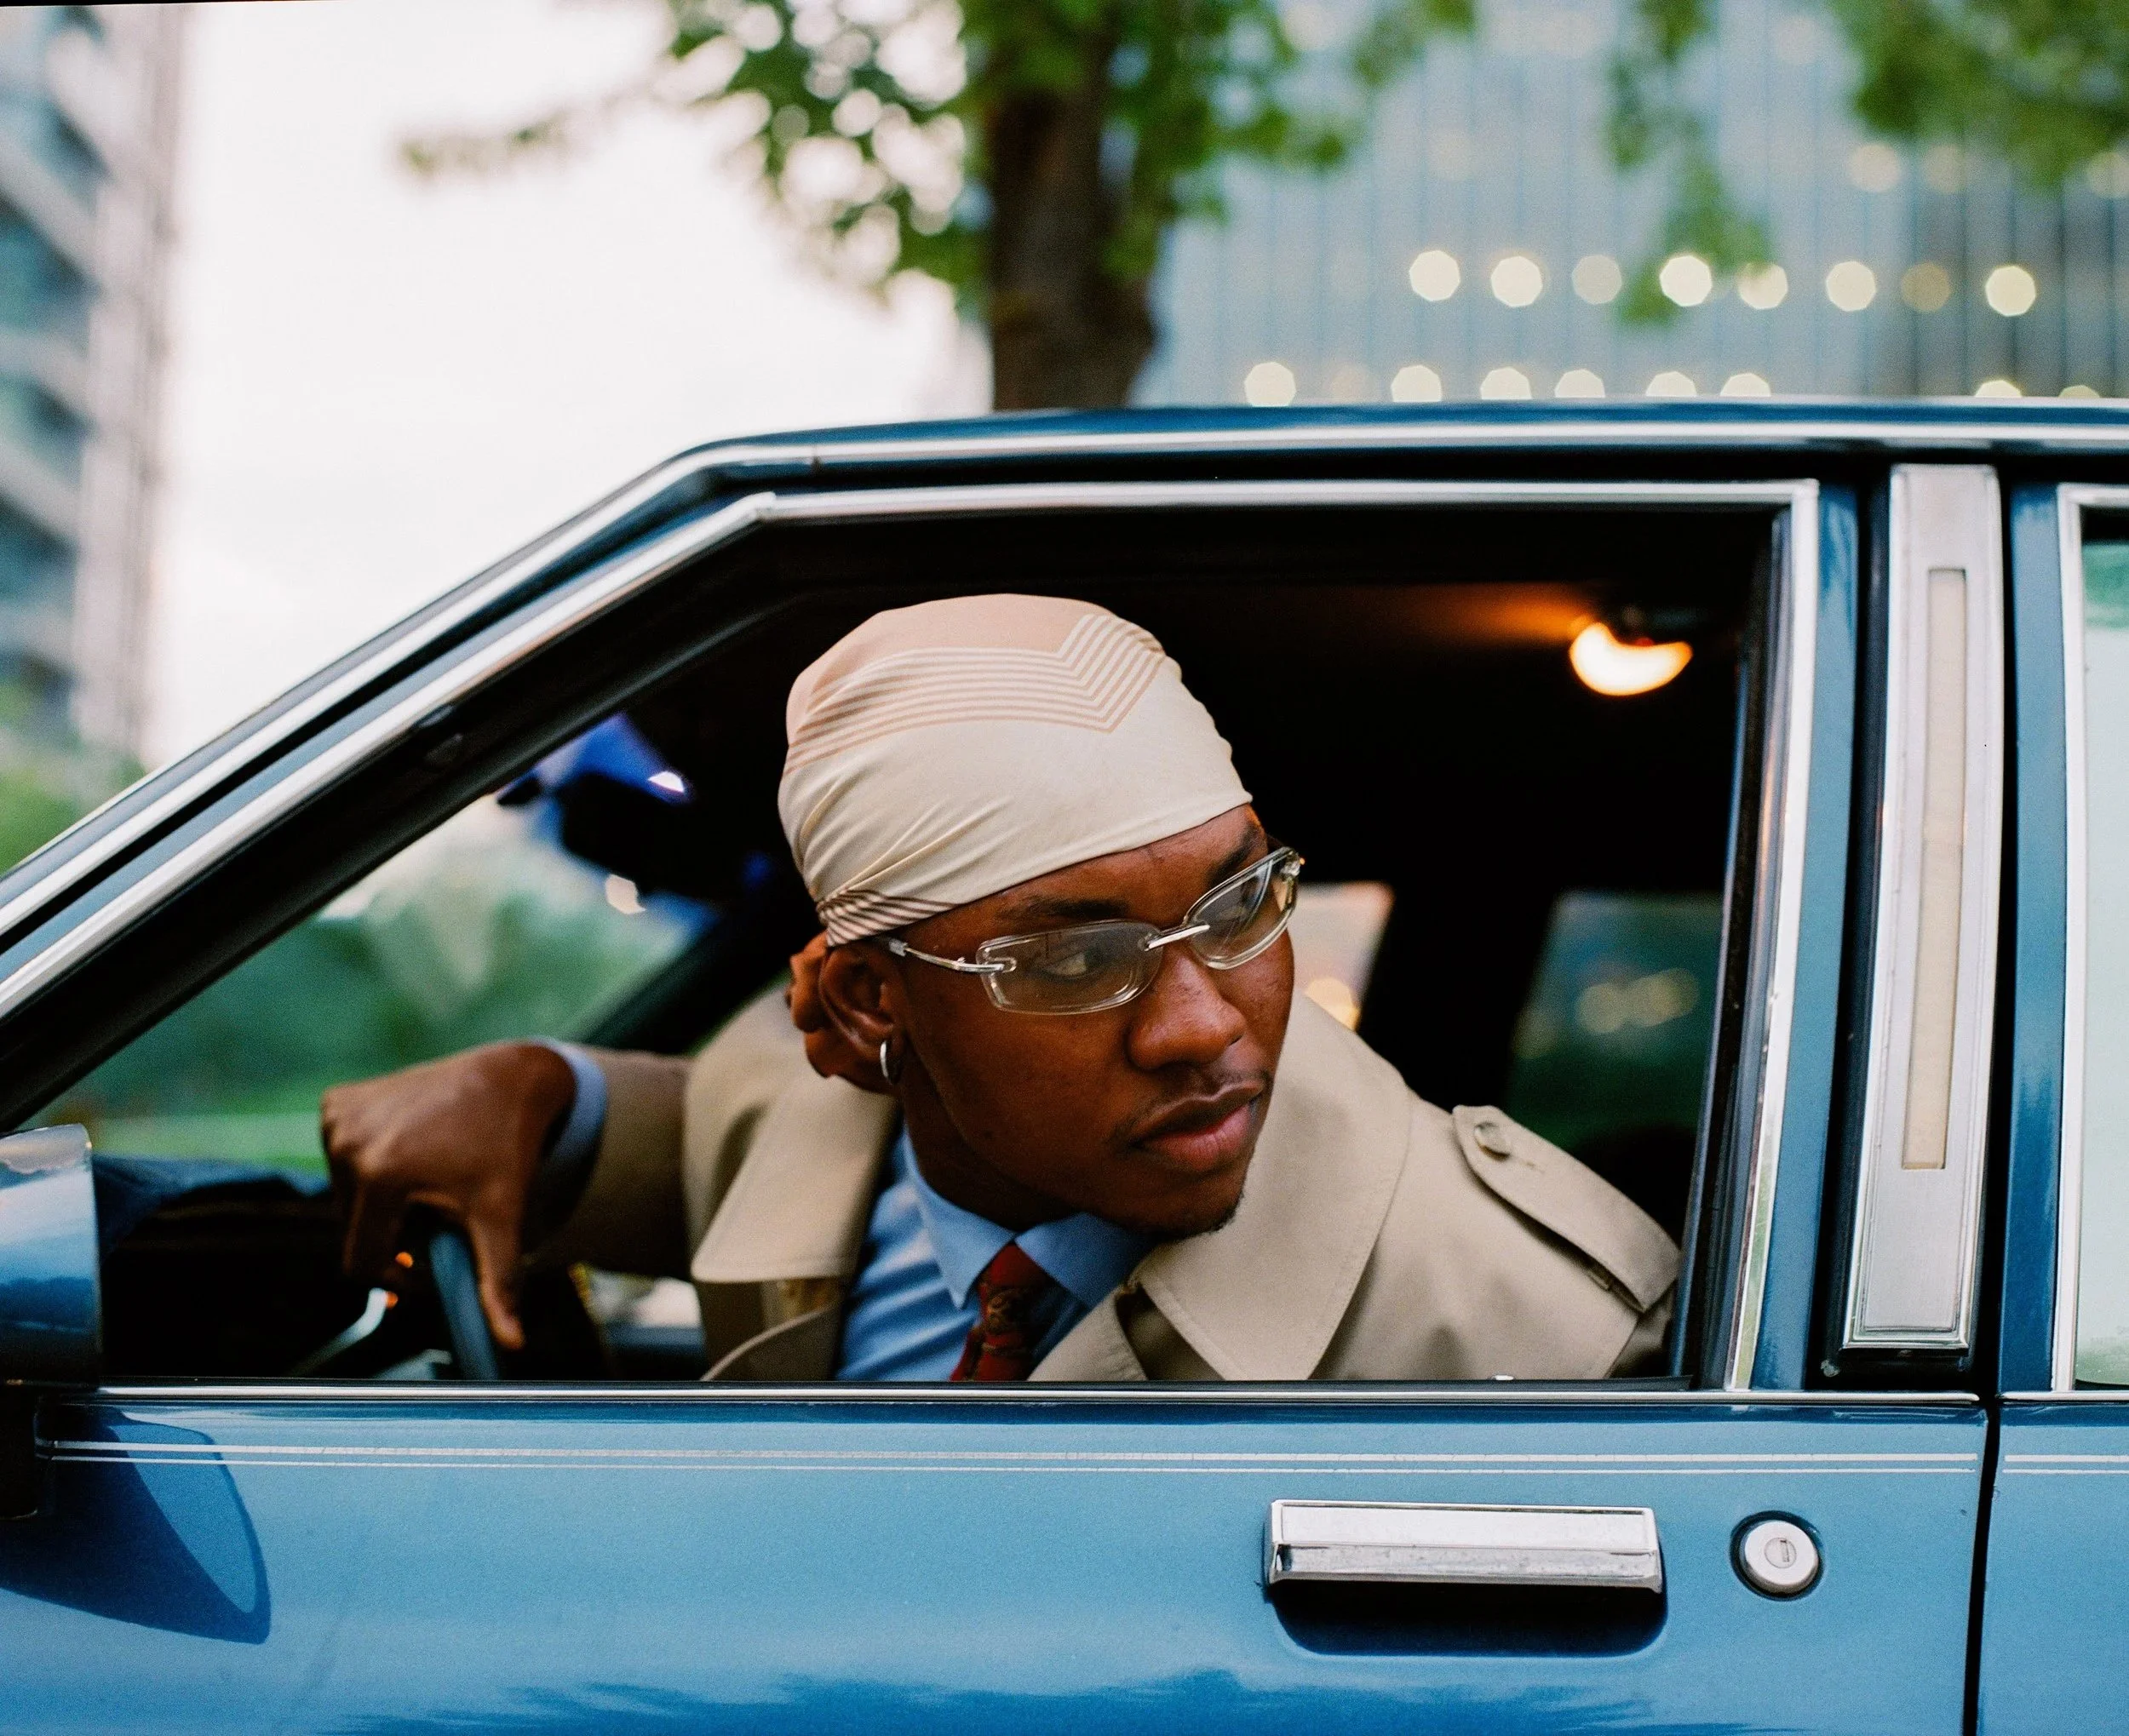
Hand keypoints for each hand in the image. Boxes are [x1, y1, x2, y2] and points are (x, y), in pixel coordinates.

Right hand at [320, 1043, 575, 1351]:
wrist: (512, 1078)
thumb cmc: (509, 1148)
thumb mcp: (503, 1216)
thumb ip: (499, 1282)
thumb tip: (512, 1345)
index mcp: (377, 1173)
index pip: (361, 1260)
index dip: (397, 1275)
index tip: (432, 1264)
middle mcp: (346, 1141)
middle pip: (354, 1230)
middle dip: (395, 1236)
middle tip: (441, 1214)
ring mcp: (337, 1117)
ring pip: (348, 1199)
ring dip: (383, 1205)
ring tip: (432, 1179)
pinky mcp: (337, 1101)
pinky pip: (345, 1160)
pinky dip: (371, 1168)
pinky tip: (412, 1149)